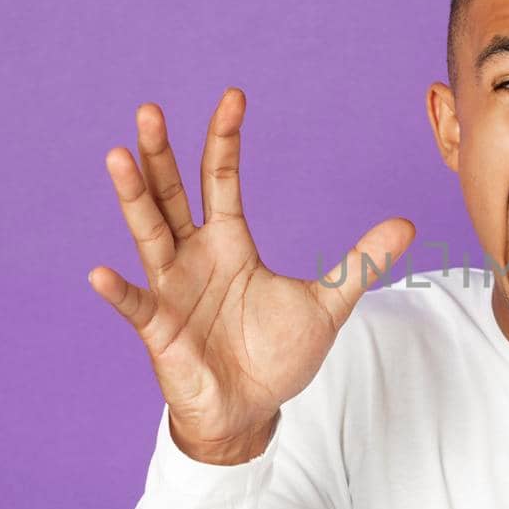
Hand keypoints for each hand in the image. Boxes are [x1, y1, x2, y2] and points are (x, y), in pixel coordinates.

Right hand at [88, 87, 413, 464]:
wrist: (250, 412)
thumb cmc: (275, 356)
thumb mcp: (327, 305)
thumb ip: (360, 263)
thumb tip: (407, 224)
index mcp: (230, 243)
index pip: (222, 180)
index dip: (226, 140)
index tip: (233, 96)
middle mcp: (194, 257)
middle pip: (172, 194)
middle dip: (161, 154)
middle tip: (150, 109)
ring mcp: (172, 289)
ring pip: (148, 233)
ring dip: (133, 196)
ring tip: (118, 155)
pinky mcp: (160, 330)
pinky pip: (136, 306)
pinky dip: (119, 291)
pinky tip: (100, 273)